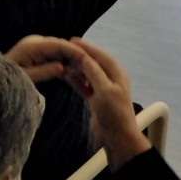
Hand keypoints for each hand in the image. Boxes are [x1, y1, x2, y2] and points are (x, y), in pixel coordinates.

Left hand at [6, 35, 87, 83]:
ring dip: (73, 61)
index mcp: (32, 46)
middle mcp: (36, 43)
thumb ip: (43, 72)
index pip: (59, 45)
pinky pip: (56, 58)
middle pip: (63, 47)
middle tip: (91, 66)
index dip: (75, 51)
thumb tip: (62, 68)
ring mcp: (38, 48)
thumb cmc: (5, 81)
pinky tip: (75, 73)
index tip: (88, 59)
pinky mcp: (39, 55)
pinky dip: (65, 65)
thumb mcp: (24, 78)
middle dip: (77, 56)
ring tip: (86, 71)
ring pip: (62, 53)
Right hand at [66, 38, 150, 170]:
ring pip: (89, 74)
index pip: (101, 56)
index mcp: (117, 74)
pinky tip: (67, 76)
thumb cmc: (114, 114)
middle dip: (81, 56)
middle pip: (95, 63)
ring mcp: (104, 90)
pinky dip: (77, 81)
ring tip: (63, 60)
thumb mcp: (105, 91)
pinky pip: (85, 86)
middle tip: (64, 49)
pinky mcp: (96, 101)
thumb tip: (85, 57)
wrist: (117, 139)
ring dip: (77, 68)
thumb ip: (95, 73)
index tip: (73, 40)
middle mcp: (111, 80)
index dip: (88, 48)